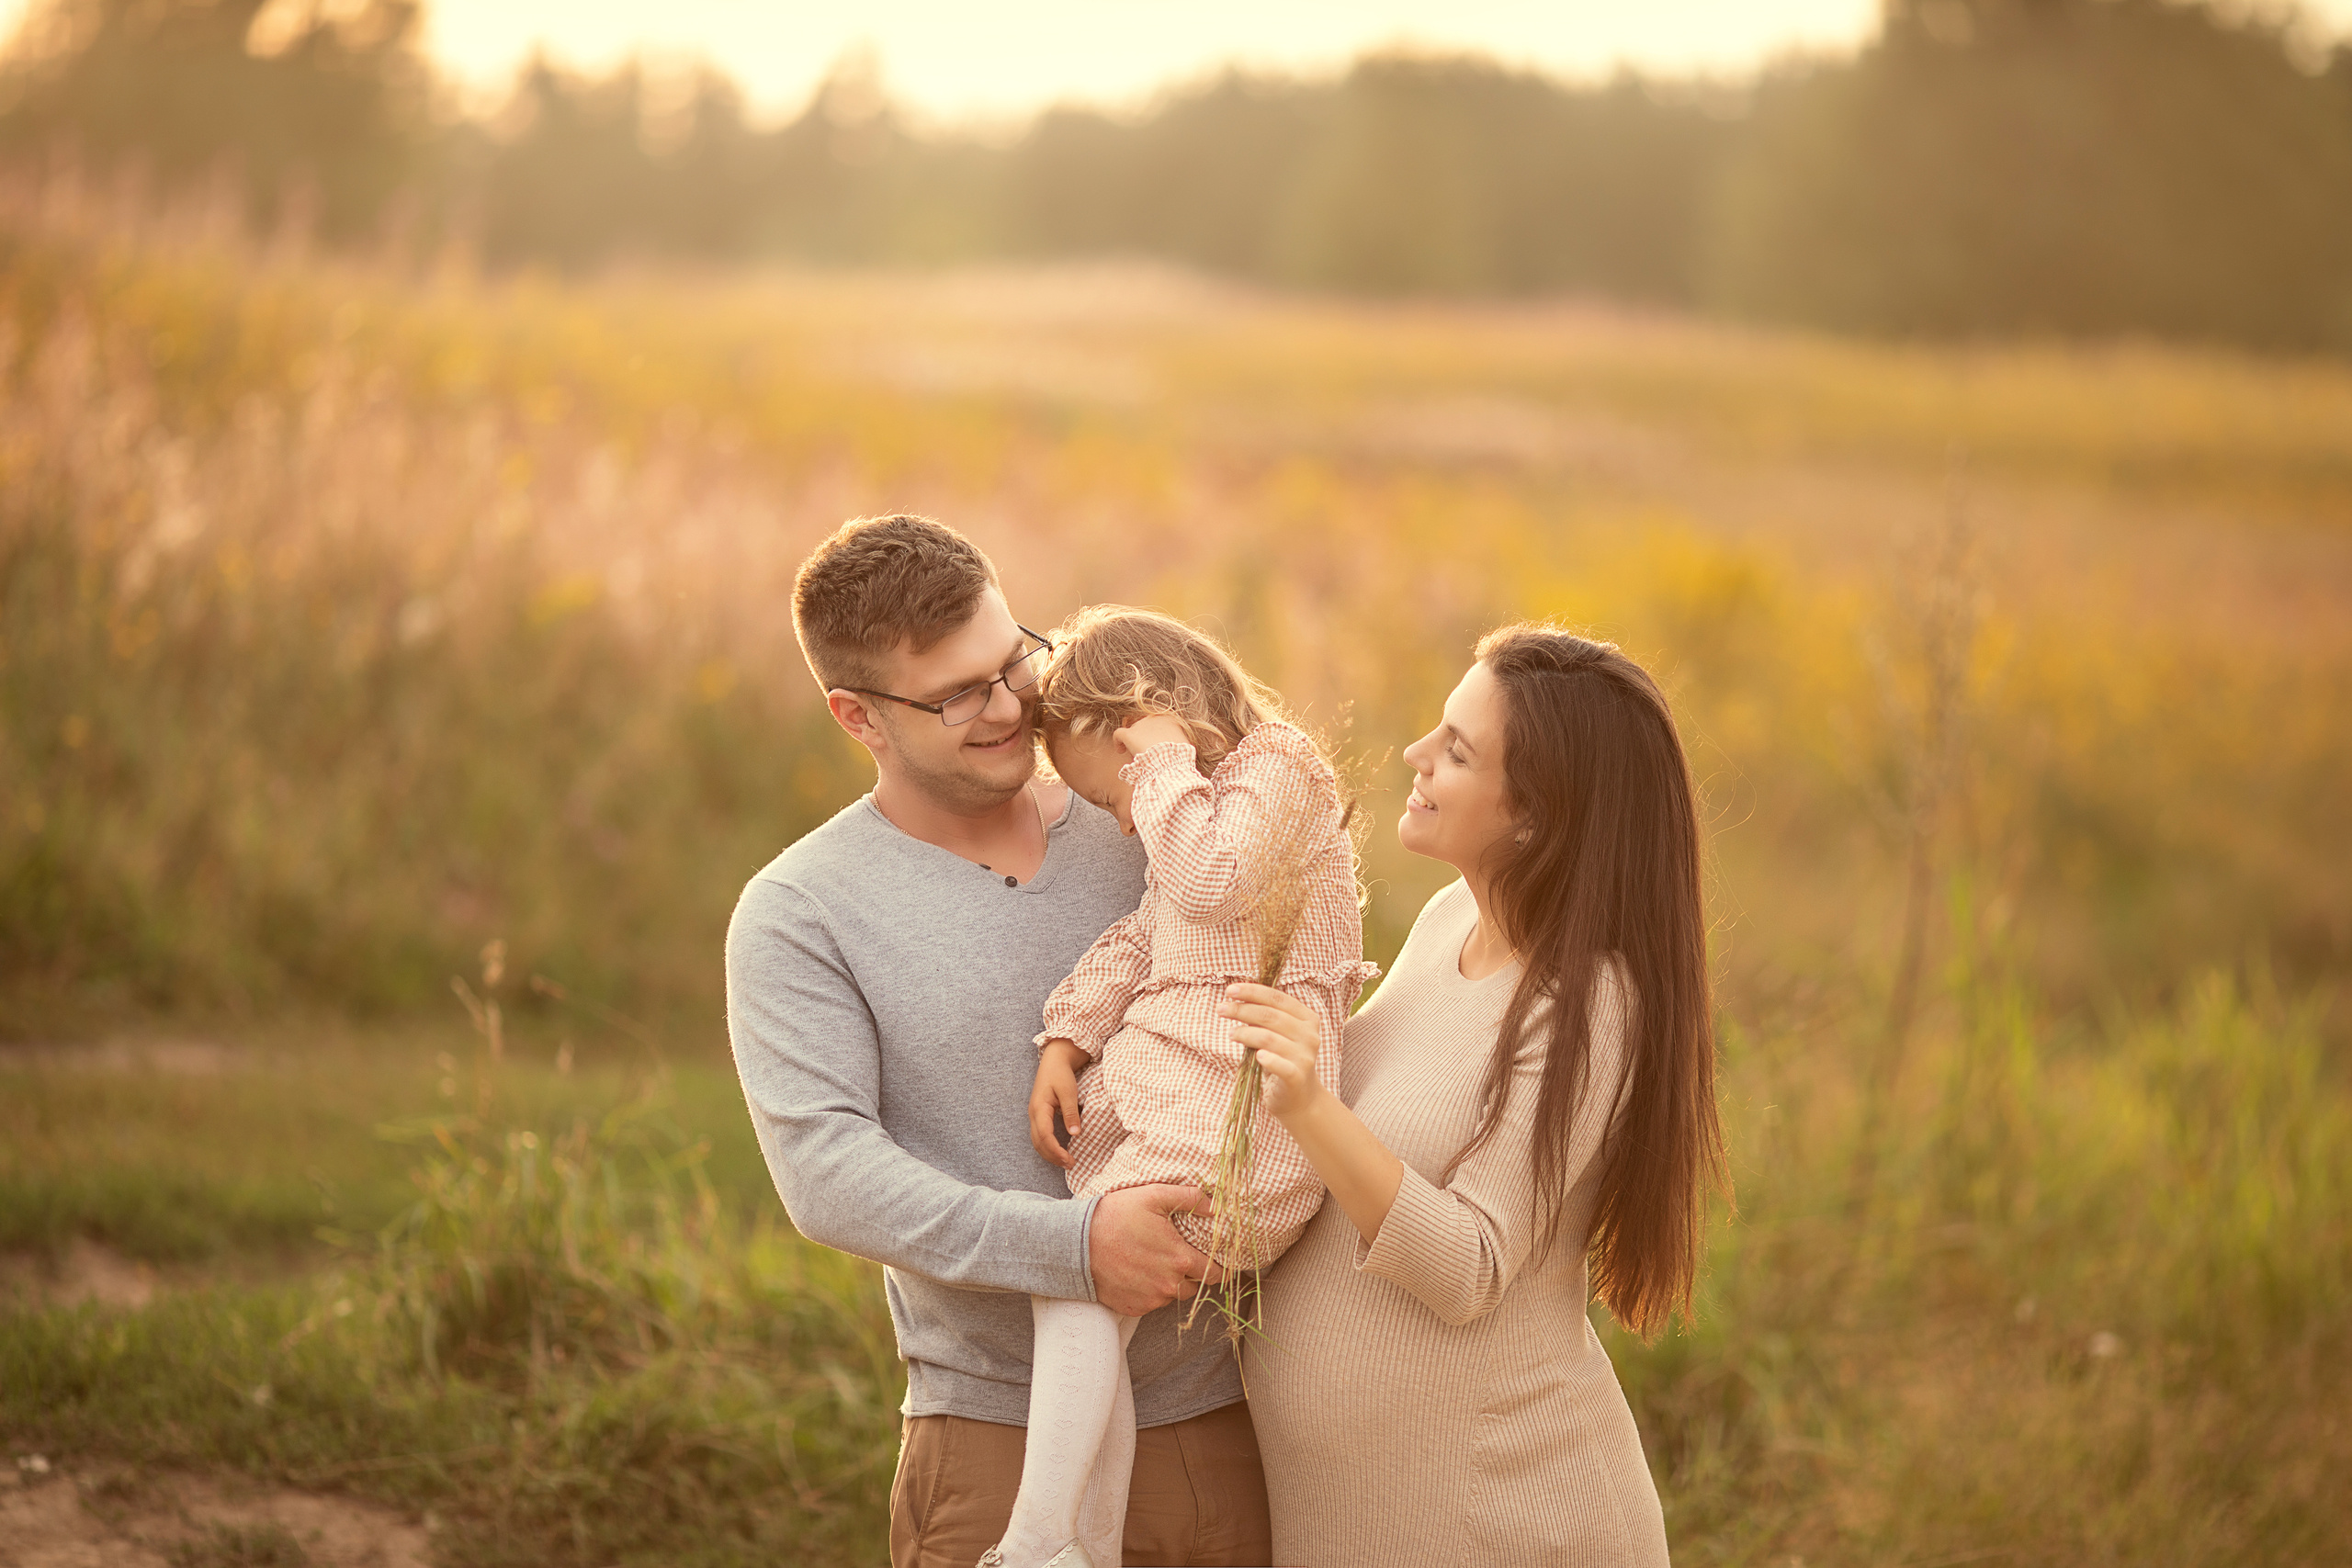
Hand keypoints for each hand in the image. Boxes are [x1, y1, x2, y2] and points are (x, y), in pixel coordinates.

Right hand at [1028, 1040, 1089, 1168]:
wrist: (1054, 1060)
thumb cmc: (1061, 1073)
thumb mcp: (1068, 1091)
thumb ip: (1071, 1112)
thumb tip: (1075, 1133)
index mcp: (1039, 1108)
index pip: (1044, 1136)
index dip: (1055, 1151)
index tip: (1069, 1160)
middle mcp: (1033, 1114)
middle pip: (1038, 1143)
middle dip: (1052, 1156)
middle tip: (1070, 1165)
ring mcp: (1034, 1115)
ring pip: (1037, 1141)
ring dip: (1050, 1154)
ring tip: (1066, 1162)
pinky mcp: (1039, 1115)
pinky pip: (1040, 1136)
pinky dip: (1048, 1146)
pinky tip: (1060, 1151)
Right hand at [1088, 1183, 1222, 1316]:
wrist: (1076, 1243)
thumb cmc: (1116, 1216)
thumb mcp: (1153, 1196)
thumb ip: (1190, 1199)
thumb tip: (1216, 1205)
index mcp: (1179, 1259)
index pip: (1215, 1273)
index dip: (1218, 1266)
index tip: (1215, 1260)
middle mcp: (1169, 1285)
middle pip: (1195, 1286)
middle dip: (1191, 1273)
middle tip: (1177, 1255)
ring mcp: (1150, 1300)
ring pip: (1173, 1295)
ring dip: (1170, 1282)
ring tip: (1154, 1262)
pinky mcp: (1134, 1309)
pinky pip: (1152, 1303)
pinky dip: (1150, 1291)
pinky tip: (1138, 1273)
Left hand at [1113, 713, 1192, 760]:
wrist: (1170, 763)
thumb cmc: (1179, 757)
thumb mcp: (1183, 744)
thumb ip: (1176, 740)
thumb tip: (1173, 745)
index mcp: (1169, 719)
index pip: (1158, 722)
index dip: (1155, 732)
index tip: (1155, 742)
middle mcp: (1153, 718)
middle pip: (1145, 725)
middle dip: (1144, 736)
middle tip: (1147, 750)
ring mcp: (1140, 725)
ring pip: (1133, 730)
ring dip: (1134, 741)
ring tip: (1136, 755)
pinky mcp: (1129, 734)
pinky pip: (1119, 734)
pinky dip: (1118, 742)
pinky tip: (1120, 750)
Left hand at [1221, 982, 1326, 1122]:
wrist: (1300, 1098)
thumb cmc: (1283, 1059)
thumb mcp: (1279, 1034)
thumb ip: (1266, 1017)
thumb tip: (1236, 999)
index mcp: (1307, 1019)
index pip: (1277, 998)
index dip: (1253, 992)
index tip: (1230, 990)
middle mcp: (1310, 1035)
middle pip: (1271, 1016)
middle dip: (1242, 1010)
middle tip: (1221, 1009)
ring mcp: (1305, 1057)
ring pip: (1269, 1038)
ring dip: (1245, 1033)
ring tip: (1231, 1034)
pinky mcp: (1297, 1076)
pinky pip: (1280, 1065)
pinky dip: (1267, 1058)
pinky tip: (1256, 1056)